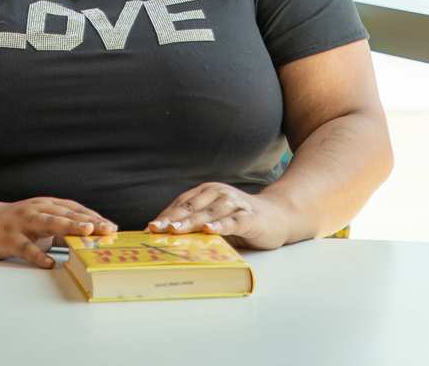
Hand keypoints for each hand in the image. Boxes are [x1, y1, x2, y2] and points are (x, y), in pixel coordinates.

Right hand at [0, 197, 117, 269]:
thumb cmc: (15, 223)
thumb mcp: (40, 222)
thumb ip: (61, 231)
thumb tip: (87, 241)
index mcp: (47, 206)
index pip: (75, 210)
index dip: (94, 217)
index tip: (112, 227)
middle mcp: (38, 210)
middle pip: (67, 214)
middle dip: (89, 221)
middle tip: (108, 229)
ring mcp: (24, 223)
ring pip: (49, 223)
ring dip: (69, 227)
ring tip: (86, 233)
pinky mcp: (10, 238)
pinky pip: (26, 247)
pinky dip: (38, 255)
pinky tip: (49, 263)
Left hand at [147, 183, 290, 249]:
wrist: (279, 216)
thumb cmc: (241, 219)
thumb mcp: (215, 218)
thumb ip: (196, 224)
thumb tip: (167, 237)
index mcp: (208, 192)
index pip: (182, 203)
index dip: (165, 215)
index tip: (150, 227)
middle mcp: (220, 194)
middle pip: (192, 207)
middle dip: (172, 219)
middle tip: (156, 229)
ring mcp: (235, 204)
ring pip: (209, 213)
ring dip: (191, 222)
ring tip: (175, 230)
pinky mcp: (249, 217)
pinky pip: (233, 221)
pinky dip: (221, 225)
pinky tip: (210, 230)